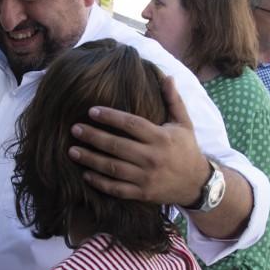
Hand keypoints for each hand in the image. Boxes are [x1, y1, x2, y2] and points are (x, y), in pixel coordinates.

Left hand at [68, 75, 208, 206]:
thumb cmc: (186, 149)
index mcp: (161, 138)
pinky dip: (100, 182)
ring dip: (90, 159)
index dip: (110, 117)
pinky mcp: (142, 193)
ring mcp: (146, 177)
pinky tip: (85, 174)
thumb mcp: (184, 124)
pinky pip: (116, 188)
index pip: (131, 124)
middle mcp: (152, 157)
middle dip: (93, 137)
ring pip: (113, 168)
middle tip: (74, 129)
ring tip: (72, 150)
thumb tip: (167, 77)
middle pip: (117, 146)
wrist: (197, 183)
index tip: (91, 111)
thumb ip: (173, 101)